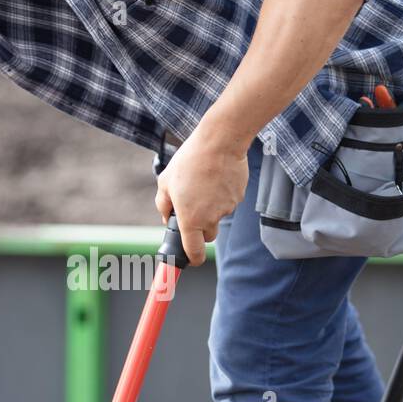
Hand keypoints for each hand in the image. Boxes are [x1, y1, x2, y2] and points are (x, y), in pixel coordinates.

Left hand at [154, 129, 247, 264]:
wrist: (220, 142)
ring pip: (217, 216)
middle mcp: (210, 218)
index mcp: (190, 218)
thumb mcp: (165, 182)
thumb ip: (163, 205)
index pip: (193, 251)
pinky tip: (216, 176)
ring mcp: (227, 208)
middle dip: (199, 228)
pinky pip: (228, 202)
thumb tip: (166, 218)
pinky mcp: (238, 197)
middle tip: (191, 207)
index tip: (190, 259)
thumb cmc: (190, 161)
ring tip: (203, 181)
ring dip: (210, 207)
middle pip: (207, 236)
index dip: (192, 259)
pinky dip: (221, 194)